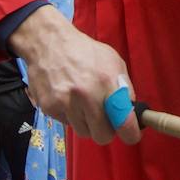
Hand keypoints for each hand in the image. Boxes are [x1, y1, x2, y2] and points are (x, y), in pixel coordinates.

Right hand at [9, 5, 141, 145]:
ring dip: (87, 123)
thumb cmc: (85, 51)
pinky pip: (67, 124)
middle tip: (104, 118)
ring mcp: (65, 103)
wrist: (48, 43)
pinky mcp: (49, 108)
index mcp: (106, 82)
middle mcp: (86, 95)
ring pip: (83, 132)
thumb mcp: (113, 61)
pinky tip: (68, 98)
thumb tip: (130, 112)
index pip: (123, 121)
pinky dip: (70, 116)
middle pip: (102, 136)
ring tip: (82, 103)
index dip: (130, 133)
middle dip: (106, 129)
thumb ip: (124, 88)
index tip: (131, 135)